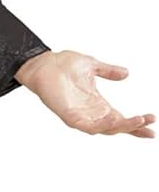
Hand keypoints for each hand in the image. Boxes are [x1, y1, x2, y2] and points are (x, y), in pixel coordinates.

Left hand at [14, 51, 154, 137]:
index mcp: (98, 103)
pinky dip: (102, 126)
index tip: (153, 123)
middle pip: (116, 127)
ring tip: (138, 121)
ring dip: (122, 127)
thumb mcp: (93, 66)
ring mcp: (80, 116)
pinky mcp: (69, 116)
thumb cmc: (63, 64)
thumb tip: (126, 73)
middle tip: (149, 123)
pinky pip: (88, 127)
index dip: (136, 123)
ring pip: (105, 129)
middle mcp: (91, 112)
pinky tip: (114, 121)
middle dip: (134, 127)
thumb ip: (109, 71)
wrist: (44, 61)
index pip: (120, 118)